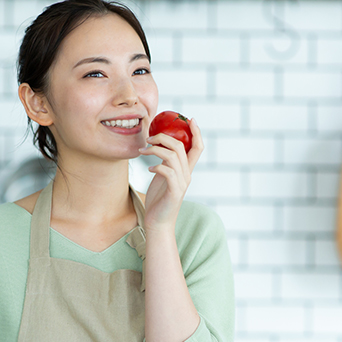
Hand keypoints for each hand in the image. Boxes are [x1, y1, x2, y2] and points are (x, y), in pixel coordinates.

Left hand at [137, 117, 203, 232]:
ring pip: (173, 156)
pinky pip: (167, 171)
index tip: (190, 119)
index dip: (196, 132)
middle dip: (164, 137)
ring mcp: (182, 183)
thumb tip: (157, 146)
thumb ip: (165, 163)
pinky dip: (157, 166)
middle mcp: (187, 175)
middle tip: (149, 137)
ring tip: (143, 151)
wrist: (158, 222)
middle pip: (181, 147)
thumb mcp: (163, 176)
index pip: (198, 147)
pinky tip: (148, 168)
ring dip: (156, 149)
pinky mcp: (174, 192)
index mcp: (186, 170)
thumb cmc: (159, 199)